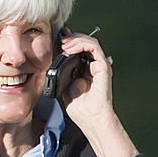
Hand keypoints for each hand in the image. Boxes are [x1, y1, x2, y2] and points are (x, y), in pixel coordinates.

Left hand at [59, 29, 138, 156]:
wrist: (91, 119)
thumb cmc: (81, 108)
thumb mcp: (65, 86)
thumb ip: (62, 74)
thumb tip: (54, 62)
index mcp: (85, 69)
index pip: (79, 48)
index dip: (69, 41)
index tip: (58, 38)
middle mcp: (94, 65)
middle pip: (85, 42)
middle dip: (71, 38)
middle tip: (60, 39)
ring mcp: (99, 65)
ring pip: (90, 42)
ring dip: (76, 39)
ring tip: (65, 43)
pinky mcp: (103, 67)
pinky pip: (94, 48)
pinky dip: (82, 44)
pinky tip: (71, 49)